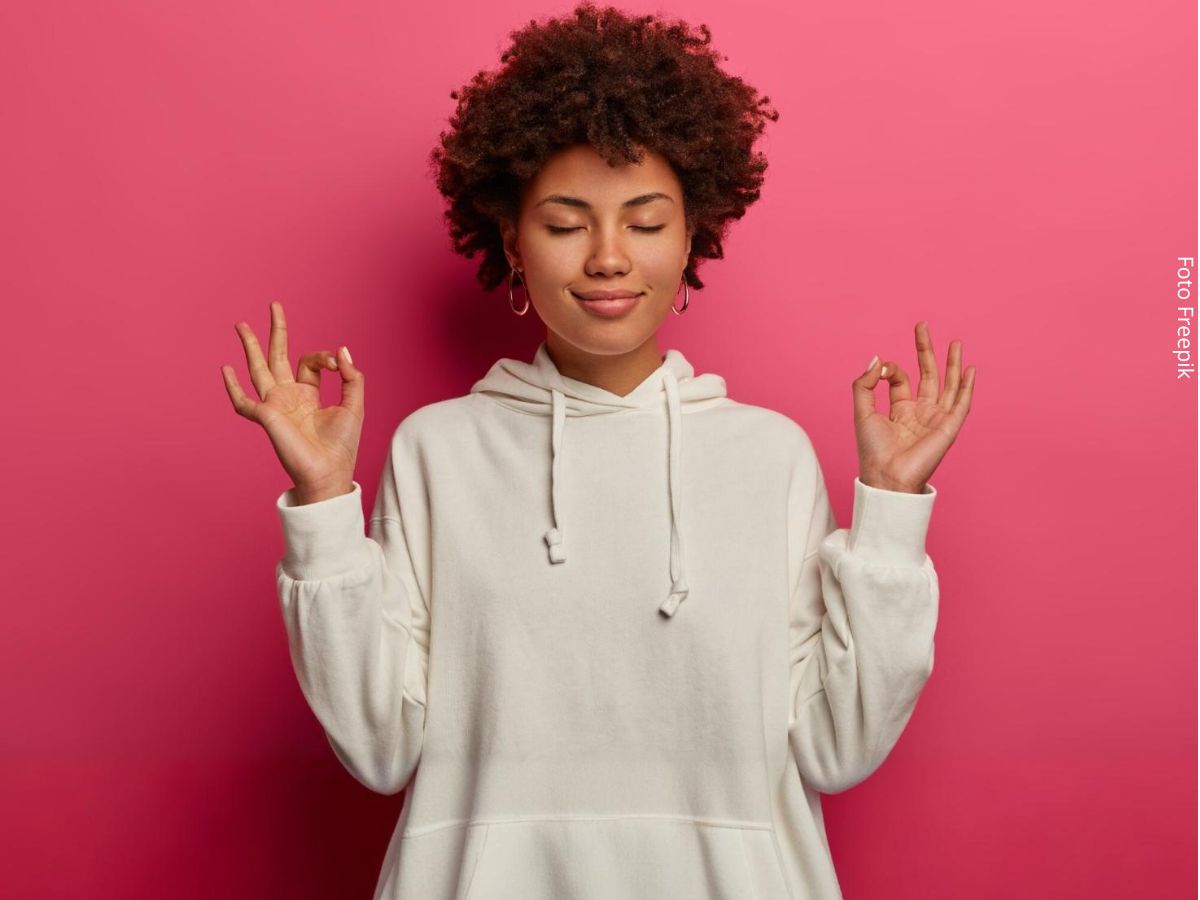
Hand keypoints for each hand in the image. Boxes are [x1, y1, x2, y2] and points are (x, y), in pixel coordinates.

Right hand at [221, 301, 363, 501]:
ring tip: (241, 324)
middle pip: (278, 357)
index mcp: (309, 394)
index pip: (309, 362)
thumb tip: (342, 349)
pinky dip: (233, 386)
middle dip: (275, 331)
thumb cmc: (342, 445)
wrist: (329, 472)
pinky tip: (225, 368)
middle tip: (274, 305)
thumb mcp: (354, 405)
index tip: (338, 363)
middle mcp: (289, 396)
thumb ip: (352, 377)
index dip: (324, 357)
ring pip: (258, 369)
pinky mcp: (265, 417)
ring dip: (249, 346)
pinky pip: (243, 401)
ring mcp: (275, 405)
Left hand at [853, 321, 974, 492]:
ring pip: (948, 385)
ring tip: (955, 342)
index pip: (901, 380)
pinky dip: (968, 386)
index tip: (882, 369)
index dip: (892, 369)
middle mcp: (920, 413)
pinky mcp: (948, 427)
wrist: (886, 475)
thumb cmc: (872, 450)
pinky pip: (962, 403)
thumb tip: (878, 359)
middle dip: (925, 351)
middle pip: (927, 375)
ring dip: (952, 364)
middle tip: (922, 326)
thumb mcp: (862, 411)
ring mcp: (936, 419)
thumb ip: (865, 384)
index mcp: (899, 411)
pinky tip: (970, 369)